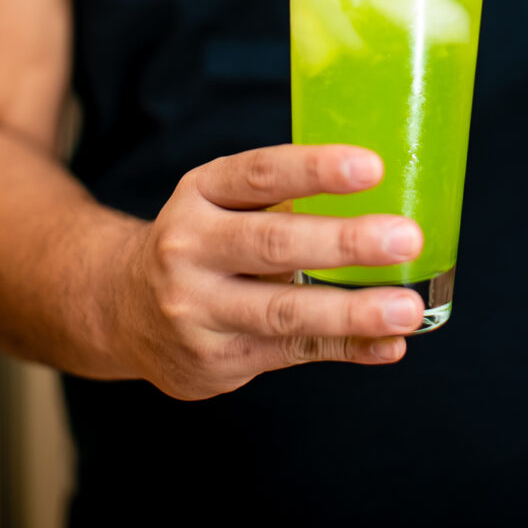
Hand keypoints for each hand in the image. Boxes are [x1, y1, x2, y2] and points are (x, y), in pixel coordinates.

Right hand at [114, 145, 423, 399]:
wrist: (121, 306)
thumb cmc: (203, 239)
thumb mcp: (223, 200)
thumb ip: (285, 197)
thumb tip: (386, 195)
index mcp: (201, 192)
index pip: (261, 174)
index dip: (317, 169)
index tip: (373, 167)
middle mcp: (189, 247)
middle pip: (274, 243)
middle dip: (344, 242)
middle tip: (405, 238)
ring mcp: (198, 309)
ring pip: (283, 311)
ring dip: (353, 311)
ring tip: (407, 308)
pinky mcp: (214, 360)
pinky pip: (292, 354)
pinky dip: (347, 348)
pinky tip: (388, 343)